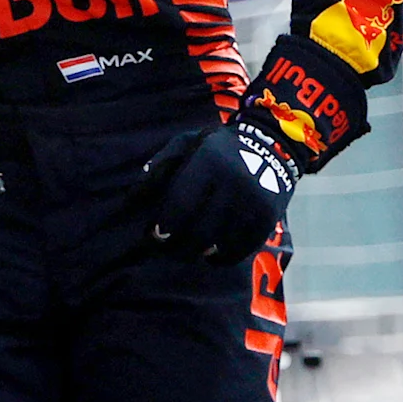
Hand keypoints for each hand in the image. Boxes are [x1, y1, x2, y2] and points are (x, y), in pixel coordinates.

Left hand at [141, 119, 297, 261]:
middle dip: (178, 245)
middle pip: (199, 230)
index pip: (181, 204)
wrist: (271, 144)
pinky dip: (223, 258)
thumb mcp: (185, 144)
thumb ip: (158, 167)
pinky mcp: (268, 218)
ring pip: (219, 243)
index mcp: (210, 160)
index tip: (154, 236)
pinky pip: (241, 250)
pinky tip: (211, 254)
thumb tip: (130, 200)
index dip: (164, 226)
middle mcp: (234, 181)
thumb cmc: (217, 147)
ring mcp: (254, 201)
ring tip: (189, 250)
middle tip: (168, 248)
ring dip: (199, 252)